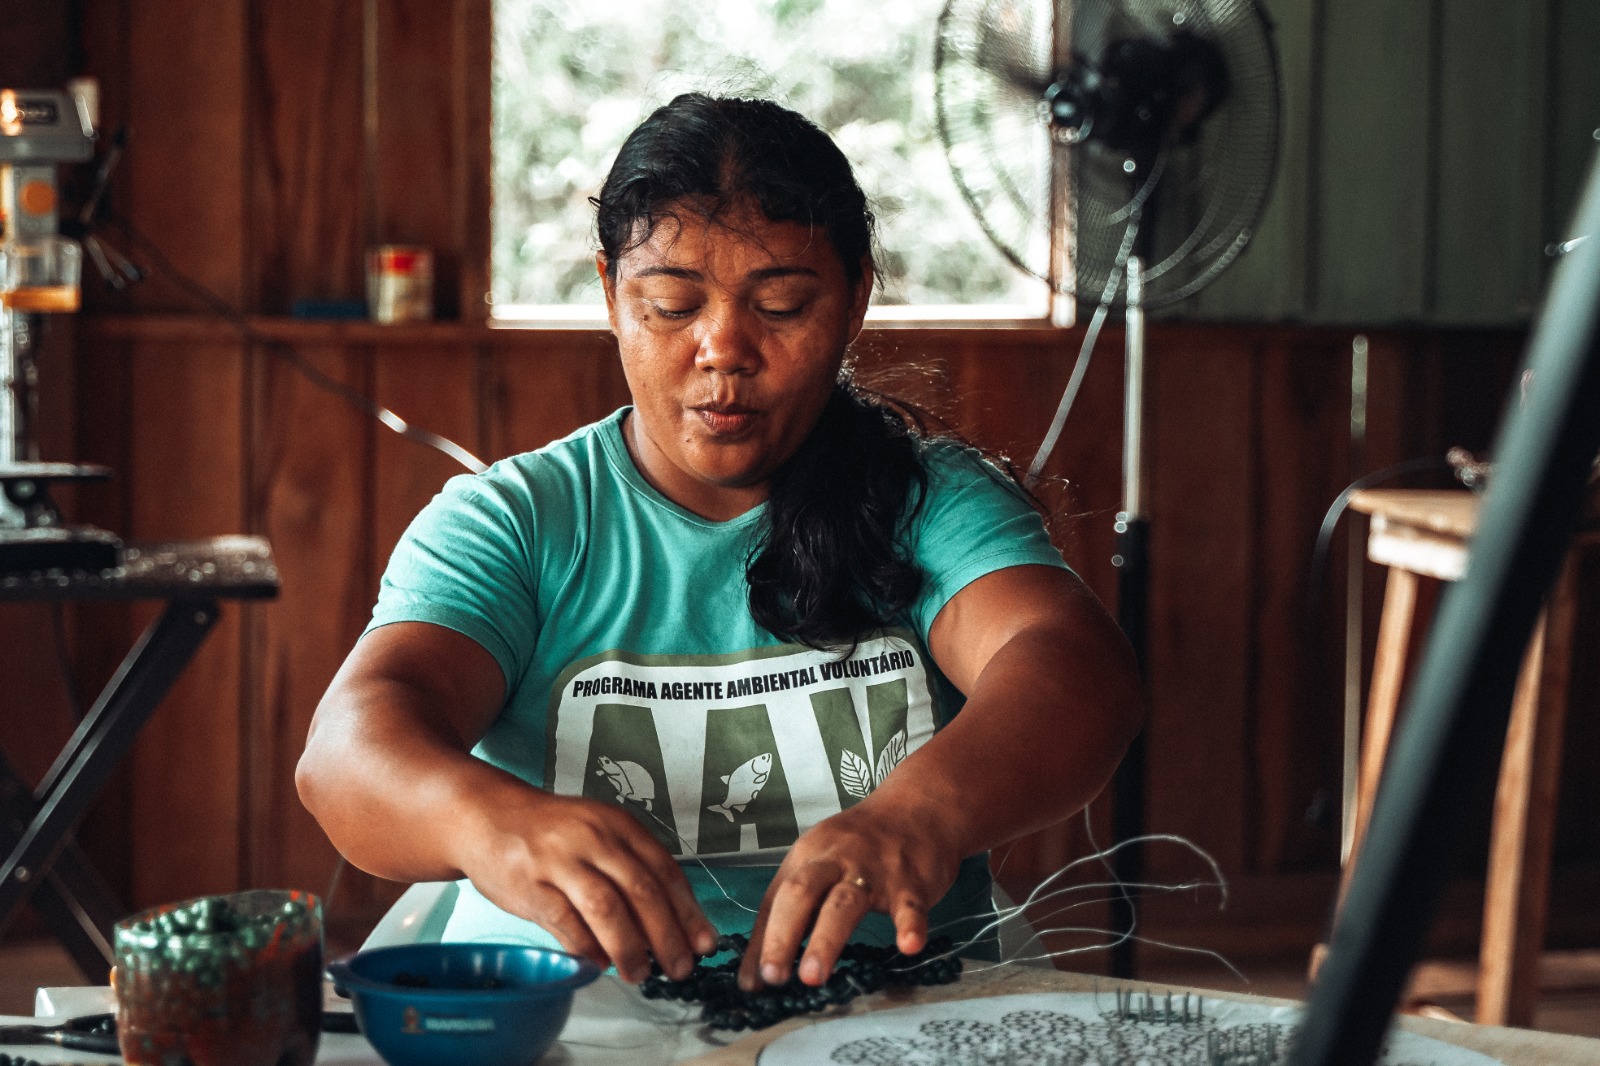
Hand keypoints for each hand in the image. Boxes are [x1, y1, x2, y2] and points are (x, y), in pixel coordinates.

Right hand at [457, 783, 718, 983]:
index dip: (688, 911)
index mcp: (618, 824)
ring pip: (606, 908)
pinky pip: (565, 922)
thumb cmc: (552, 833)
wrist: (488, 816)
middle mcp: (593, 838)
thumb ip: (631, 869)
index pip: (664, 870)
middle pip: (641, 891)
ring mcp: (559, 860)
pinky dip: (586, 947)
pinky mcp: (529, 884)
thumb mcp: (599, 833)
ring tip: (640, 974)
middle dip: (667, 936)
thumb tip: (670, 925)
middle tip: (680, 967)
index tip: (704, 942)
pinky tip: (599, 963)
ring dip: (629, 948)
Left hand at [736, 799, 959, 991]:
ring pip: (845, 902)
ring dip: (826, 939)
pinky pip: (910, 905)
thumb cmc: (860, 848)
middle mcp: (835, 860)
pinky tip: (909, 945)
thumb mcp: (819, 866)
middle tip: (774, 977)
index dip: (763, 941)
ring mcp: (874, 870)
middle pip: (802, 893)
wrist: (919, 808)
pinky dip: (910, 924)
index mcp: (807, 857)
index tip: (754, 982)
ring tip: (813, 977)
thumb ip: (790, 915)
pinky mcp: (911, 882)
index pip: (776, 900)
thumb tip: (756, 976)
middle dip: (783, 935)